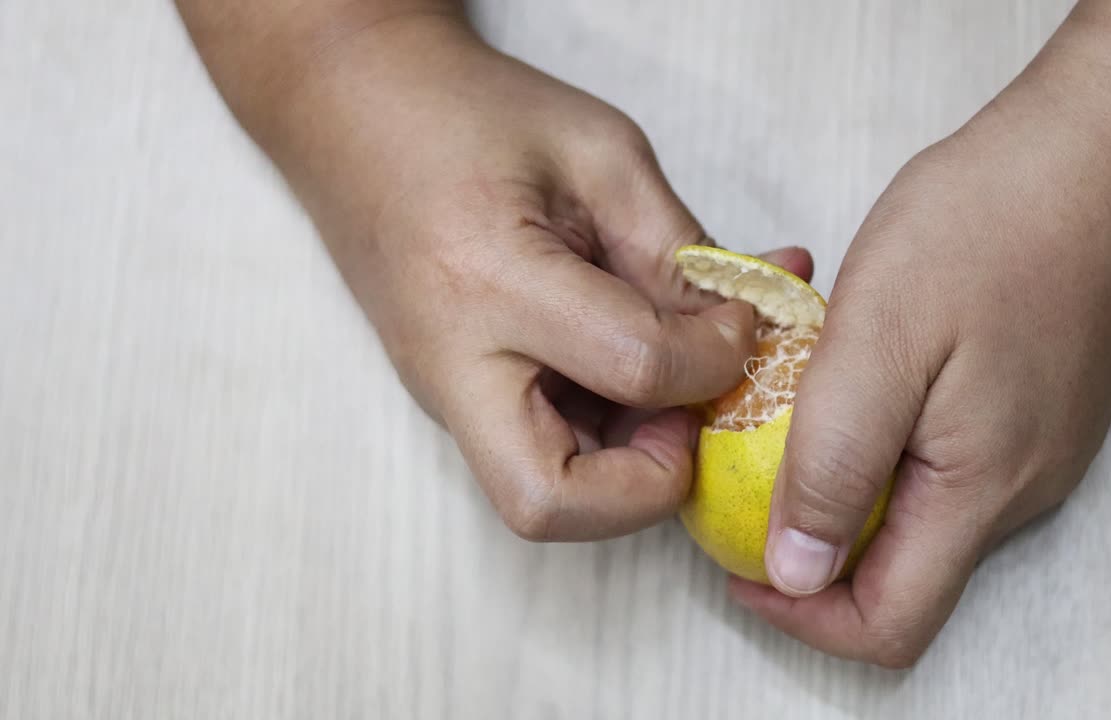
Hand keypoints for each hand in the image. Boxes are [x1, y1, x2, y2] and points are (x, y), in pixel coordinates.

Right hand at [237, 12, 814, 540]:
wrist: (348, 111)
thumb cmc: (470, 114)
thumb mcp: (600, 154)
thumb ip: (676, 250)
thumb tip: (745, 326)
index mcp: (490, 279)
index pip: (633, 365)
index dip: (718, 354)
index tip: (742, 318)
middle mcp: (452, 361)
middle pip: (547, 504)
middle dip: (646, 486)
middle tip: (686, 415)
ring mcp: (441, 392)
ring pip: (539, 498)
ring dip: (624, 467)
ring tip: (666, 389)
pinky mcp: (449, 398)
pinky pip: (533, 453)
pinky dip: (599, 439)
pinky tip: (628, 371)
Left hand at [728, 4, 1110, 665]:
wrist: (1106, 145)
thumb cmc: (993, 224)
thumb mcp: (881, 339)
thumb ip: (836, 462)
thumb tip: (796, 572)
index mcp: (978, 490)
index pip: (888, 623)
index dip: (801, 615)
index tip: (733, 561)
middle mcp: (1014, 490)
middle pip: (896, 569)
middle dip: (807, 533)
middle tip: (743, 457)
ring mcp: (1029, 448)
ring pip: (910, 504)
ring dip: (836, 466)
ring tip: (787, 391)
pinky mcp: (1029, 404)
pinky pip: (936, 450)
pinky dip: (875, 424)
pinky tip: (847, 358)